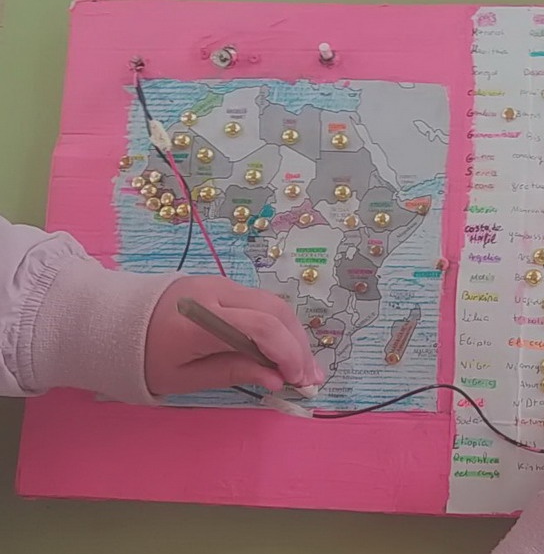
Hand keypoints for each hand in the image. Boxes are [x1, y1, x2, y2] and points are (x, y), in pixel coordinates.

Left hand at [144, 276, 323, 394]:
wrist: (111, 321)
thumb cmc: (143, 357)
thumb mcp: (182, 377)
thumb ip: (231, 374)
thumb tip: (275, 380)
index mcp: (200, 319)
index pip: (260, 327)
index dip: (287, 353)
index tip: (296, 381)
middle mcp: (216, 293)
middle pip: (275, 310)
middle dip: (298, 345)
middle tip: (310, 379)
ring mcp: (221, 284)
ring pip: (273, 303)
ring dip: (293, 335)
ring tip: (303, 368)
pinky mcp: (223, 284)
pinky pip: (261, 302)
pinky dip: (279, 325)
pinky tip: (284, 349)